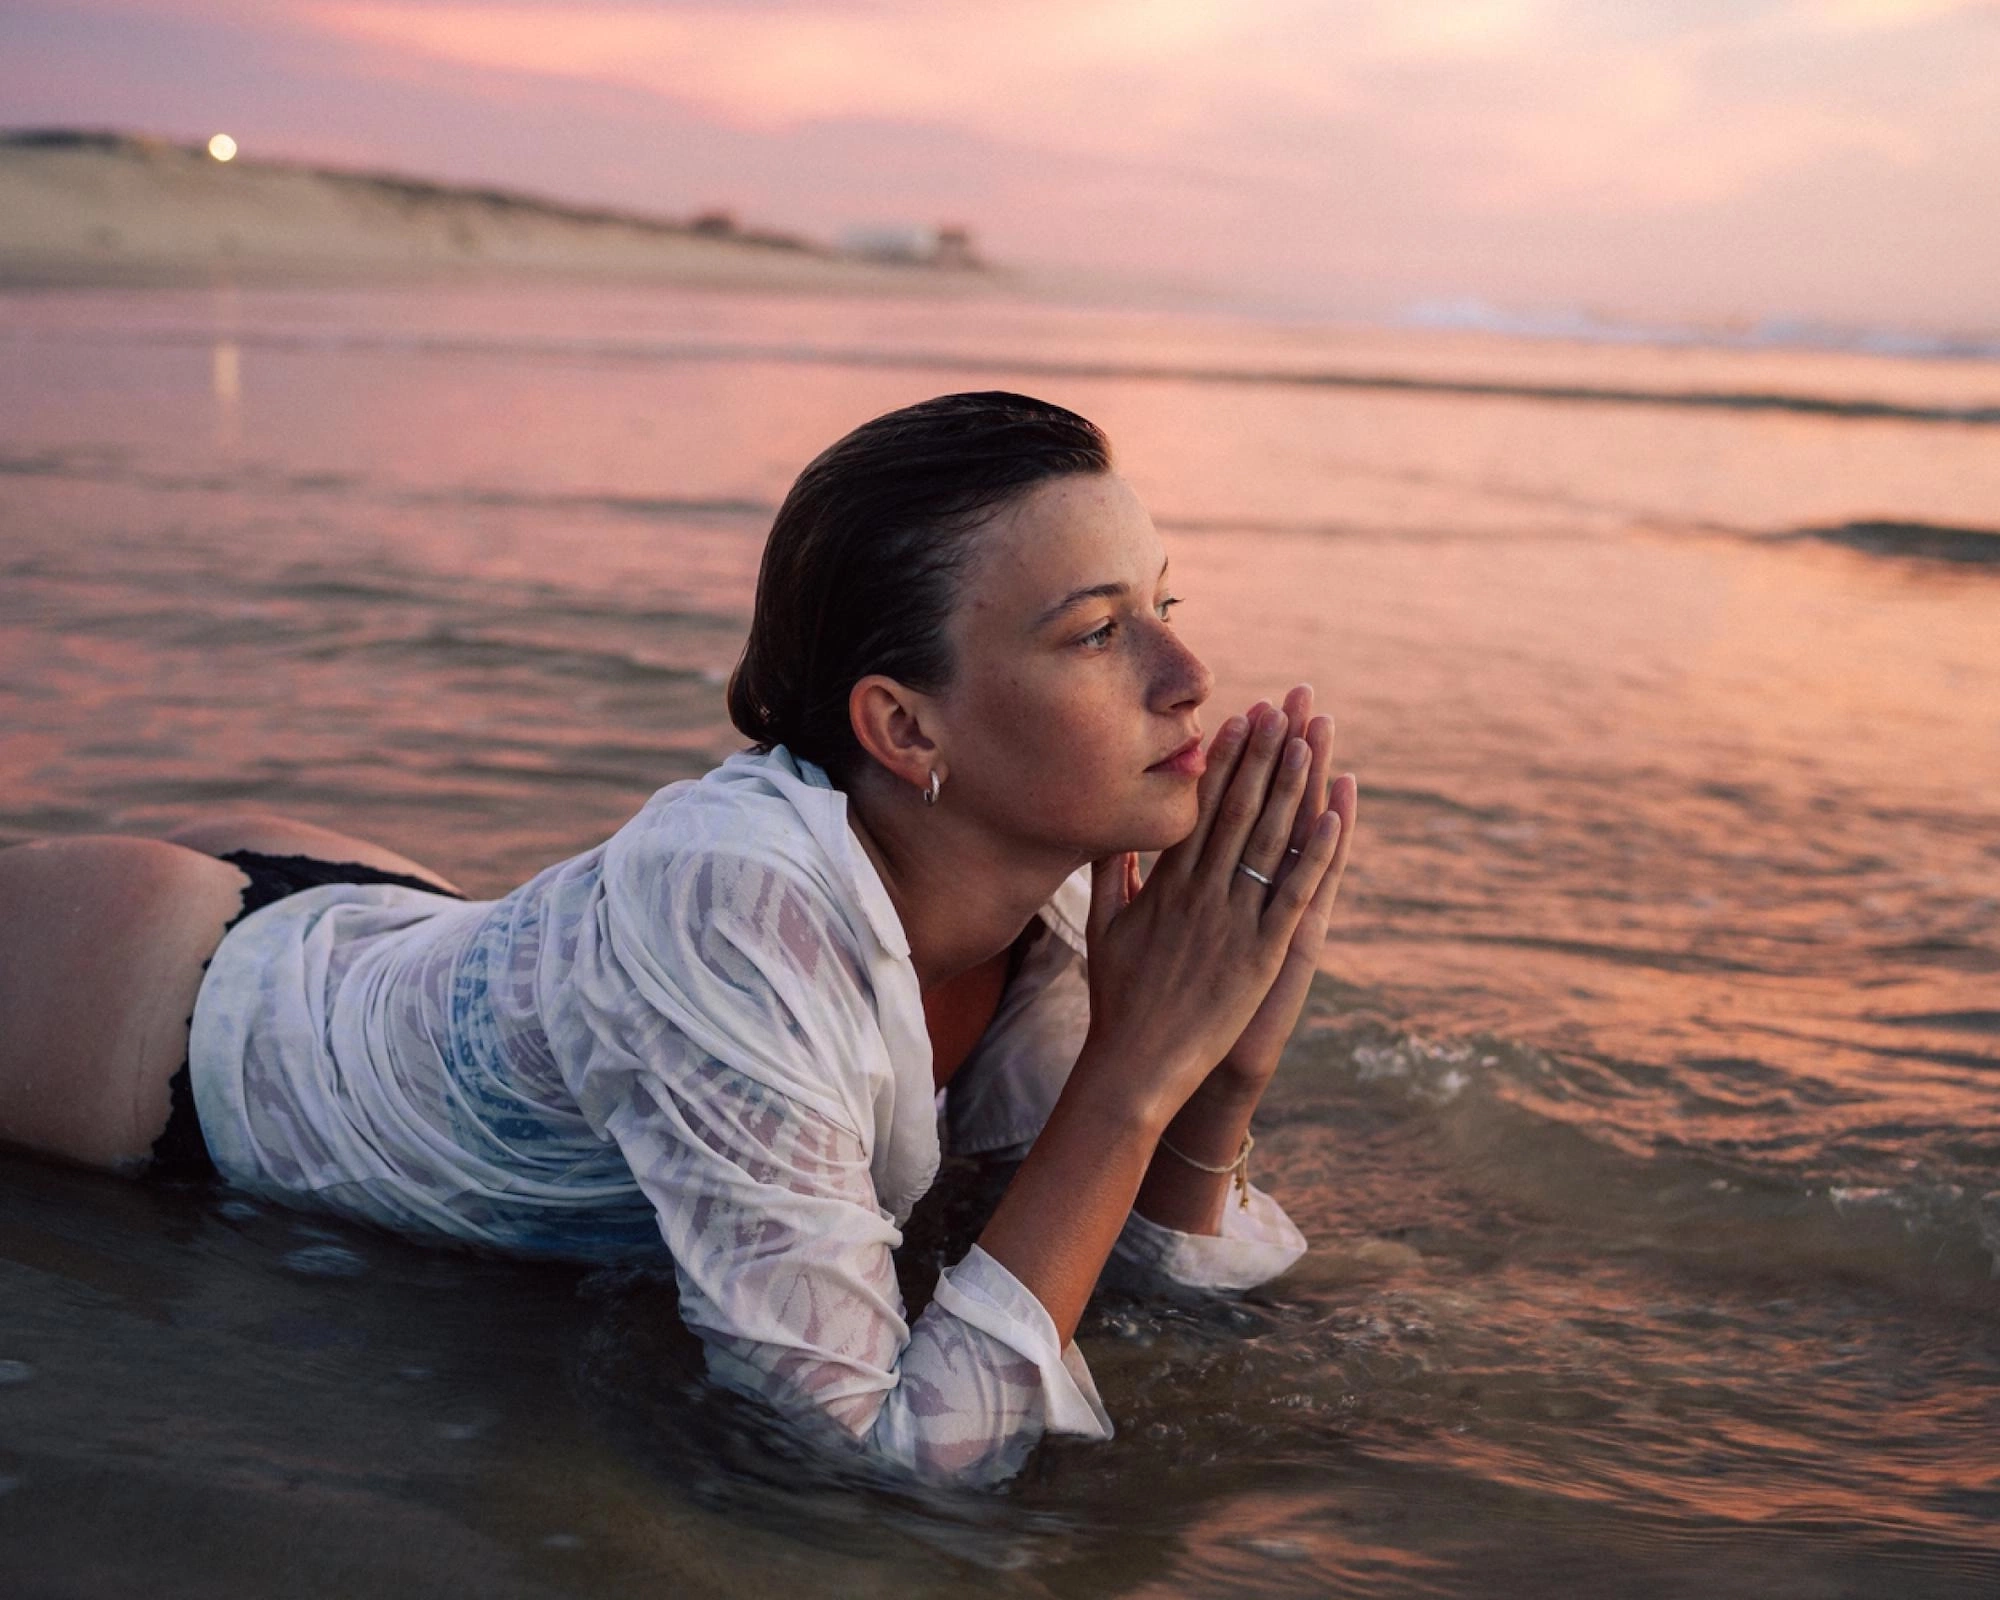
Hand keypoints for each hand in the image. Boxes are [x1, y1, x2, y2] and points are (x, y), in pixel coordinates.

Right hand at [1077, 693, 1344, 1129]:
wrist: (1136, 1064)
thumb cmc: (1118, 999)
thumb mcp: (1103, 927)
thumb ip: (1110, 875)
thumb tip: (1109, 829)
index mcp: (1166, 884)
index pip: (1199, 807)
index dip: (1223, 760)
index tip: (1238, 717)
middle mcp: (1201, 893)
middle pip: (1238, 810)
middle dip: (1262, 754)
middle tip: (1283, 706)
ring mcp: (1233, 921)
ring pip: (1269, 840)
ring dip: (1292, 788)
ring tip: (1310, 740)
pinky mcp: (1261, 954)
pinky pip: (1295, 894)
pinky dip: (1316, 854)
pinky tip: (1335, 818)